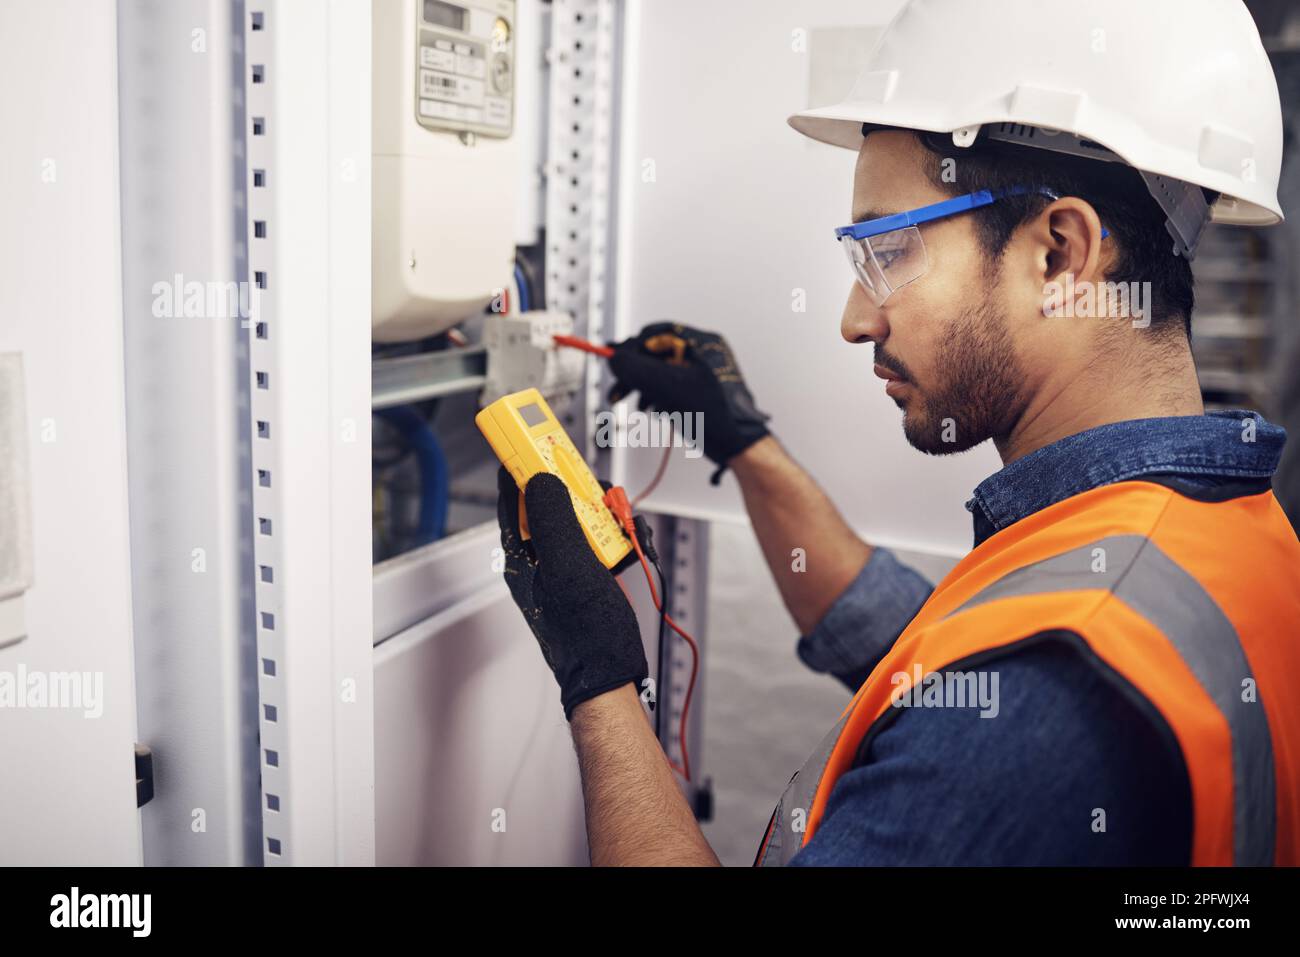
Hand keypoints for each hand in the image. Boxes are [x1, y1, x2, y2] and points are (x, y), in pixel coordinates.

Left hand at [496, 467, 648, 719]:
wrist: (611, 676)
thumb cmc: (585, 634)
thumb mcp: (568, 568)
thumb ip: (552, 520)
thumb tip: (537, 479)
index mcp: (522, 556)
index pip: (511, 497)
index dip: (520, 464)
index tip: (531, 438)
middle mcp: (541, 557)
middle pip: (553, 501)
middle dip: (579, 490)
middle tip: (596, 488)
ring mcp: (566, 565)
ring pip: (581, 516)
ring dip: (606, 514)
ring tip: (625, 526)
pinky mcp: (589, 573)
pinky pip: (601, 539)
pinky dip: (619, 534)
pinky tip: (634, 544)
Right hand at [608, 322, 770, 482]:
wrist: (739, 445)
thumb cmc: (719, 416)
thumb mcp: (671, 387)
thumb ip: (639, 369)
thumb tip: (616, 359)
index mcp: (702, 343)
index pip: (658, 332)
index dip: (633, 346)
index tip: (615, 360)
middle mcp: (702, 354)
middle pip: (656, 354)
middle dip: (635, 374)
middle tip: (617, 390)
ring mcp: (700, 373)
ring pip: (660, 372)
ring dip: (643, 388)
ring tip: (639, 406)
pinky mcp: (698, 391)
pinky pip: (670, 386)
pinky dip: (657, 397)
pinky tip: (654, 409)